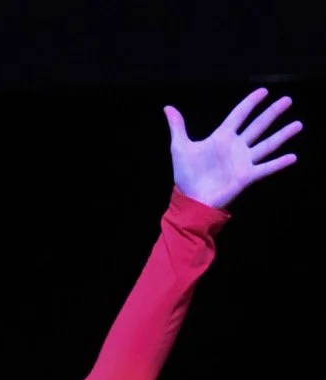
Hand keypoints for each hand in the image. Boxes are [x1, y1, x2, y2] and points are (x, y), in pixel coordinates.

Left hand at [166, 88, 299, 208]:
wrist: (190, 201)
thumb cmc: (186, 175)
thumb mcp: (180, 147)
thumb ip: (178, 127)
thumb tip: (168, 108)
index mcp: (222, 137)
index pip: (239, 114)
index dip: (251, 102)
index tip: (263, 91)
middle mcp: (236, 147)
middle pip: (258, 125)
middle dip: (272, 113)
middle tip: (288, 100)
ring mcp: (243, 161)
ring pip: (267, 144)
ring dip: (283, 135)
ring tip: (299, 124)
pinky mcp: (246, 177)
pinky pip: (266, 168)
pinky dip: (279, 163)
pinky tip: (293, 157)